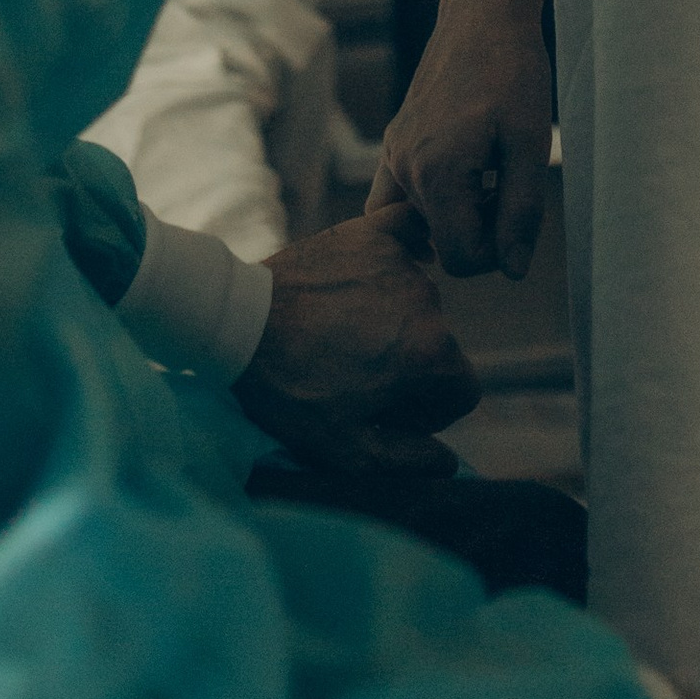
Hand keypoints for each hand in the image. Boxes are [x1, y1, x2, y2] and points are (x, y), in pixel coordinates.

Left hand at [232, 201, 480, 478]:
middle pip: (440, 346)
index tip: (389, 412)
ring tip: (344, 334)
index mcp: (431, 355)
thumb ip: (408, 462)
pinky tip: (386, 269)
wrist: (238, 324)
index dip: (429, 411)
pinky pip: (409, 234)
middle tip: (357, 375)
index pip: (461, 391)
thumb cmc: (289, 391)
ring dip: (396, 320)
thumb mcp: (346, 450)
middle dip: (410, 367)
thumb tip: (449, 463)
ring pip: (420, 302)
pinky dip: (407, 249)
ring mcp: (400, 262)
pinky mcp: (371, 235)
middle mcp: (429, 302)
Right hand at [369, 0, 554, 279]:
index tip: (520, 211)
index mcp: (436, 174)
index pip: (462, 259)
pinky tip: (468, 174)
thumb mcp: (530, 145)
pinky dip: (431, 201)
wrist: (483, 13)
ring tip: (488, 181)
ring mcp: (392, 155)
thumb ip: (521, 213)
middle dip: (478, 233)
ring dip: (453, 219)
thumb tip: (513, 271)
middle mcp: (402, 168)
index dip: (500, 252)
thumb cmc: (514, 73)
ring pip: (414, 226)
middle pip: (439, 246)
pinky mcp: (393, 142)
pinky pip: (398, 197)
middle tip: (508, 186)